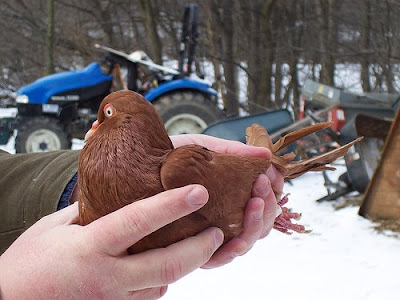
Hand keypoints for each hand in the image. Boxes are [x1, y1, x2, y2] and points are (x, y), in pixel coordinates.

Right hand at [0, 185, 222, 298]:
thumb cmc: (29, 263)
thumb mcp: (55, 226)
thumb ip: (91, 210)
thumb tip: (117, 193)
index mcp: (90, 247)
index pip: (139, 221)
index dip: (172, 205)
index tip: (198, 191)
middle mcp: (107, 277)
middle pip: (167, 265)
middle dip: (199, 249)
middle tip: (216, 231)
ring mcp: (113, 299)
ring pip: (163, 284)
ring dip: (186, 265)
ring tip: (202, 244)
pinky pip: (149, 295)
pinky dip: (163, 280)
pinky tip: (168, 264)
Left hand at [171, 134, 283, 267]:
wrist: (135, 163)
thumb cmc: (167, 157)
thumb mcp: (202, 148)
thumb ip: (232, 152)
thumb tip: (265, 156)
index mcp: (228, 195)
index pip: (260, 200)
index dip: (272, 191)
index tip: (273, 174)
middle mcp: (222, 216)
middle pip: (259, 223)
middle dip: (267, 204)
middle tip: (261, 184)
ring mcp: (208, 232)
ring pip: (245, 241)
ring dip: (256, 224)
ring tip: (254, 202)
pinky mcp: (190, 247)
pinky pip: (218, 258)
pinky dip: (232, 249)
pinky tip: (237, 238)